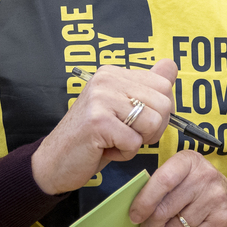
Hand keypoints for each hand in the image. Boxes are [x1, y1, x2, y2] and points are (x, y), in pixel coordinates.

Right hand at [31, 60, 177, 194]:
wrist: (55, 161)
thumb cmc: (93, 137)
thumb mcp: (122, 108)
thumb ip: (147, 87)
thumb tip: (171, 65)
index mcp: (113, 73)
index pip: (164, 85)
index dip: (160, 111)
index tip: (137, 121)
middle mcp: (107, 79)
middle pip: (164, 104)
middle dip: (152, 129)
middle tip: (126, 134)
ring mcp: (101, 99)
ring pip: (153, 123)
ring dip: (138, 142)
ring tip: (114, 140)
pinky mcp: (98, 122)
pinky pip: (134, 143)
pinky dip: (124, 153)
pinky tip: (105, 148)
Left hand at [127, 150, 226, 226]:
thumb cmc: (205, 194)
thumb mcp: (187, 180)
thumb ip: (164, 187)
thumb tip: (135, 210)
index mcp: (191, 161)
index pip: (162, 180)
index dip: (144, 201)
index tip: (134, 216)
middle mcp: (205, 177)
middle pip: (164, 209)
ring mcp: (216, 199)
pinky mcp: (222, 222)